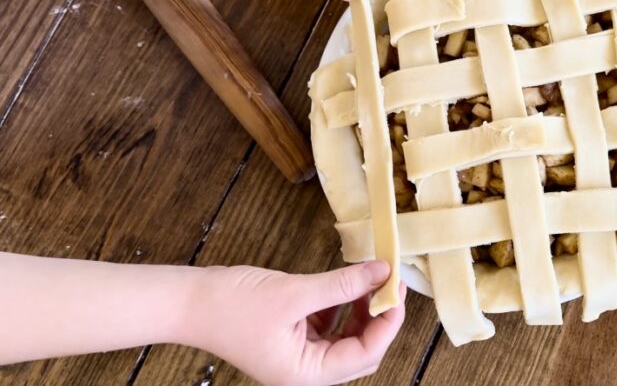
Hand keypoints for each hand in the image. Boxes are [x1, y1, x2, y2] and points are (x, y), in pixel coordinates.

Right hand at [186, 261, 405, 385]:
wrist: (189, 302)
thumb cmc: (231, 304)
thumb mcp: (295, 292)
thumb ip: (342, 285)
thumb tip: (382, 272)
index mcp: (305, 374)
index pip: (366, 354)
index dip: (388, 322)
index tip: (397, 289)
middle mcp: (304, 373)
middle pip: (361, 350)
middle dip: (378, 316)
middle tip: (389, 282)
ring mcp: (298, 358)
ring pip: (347, 338)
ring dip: (361, 310)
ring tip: (369, 279)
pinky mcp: (292, 340)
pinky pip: (329, 327)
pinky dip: (340, 307)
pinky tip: (343, 285)